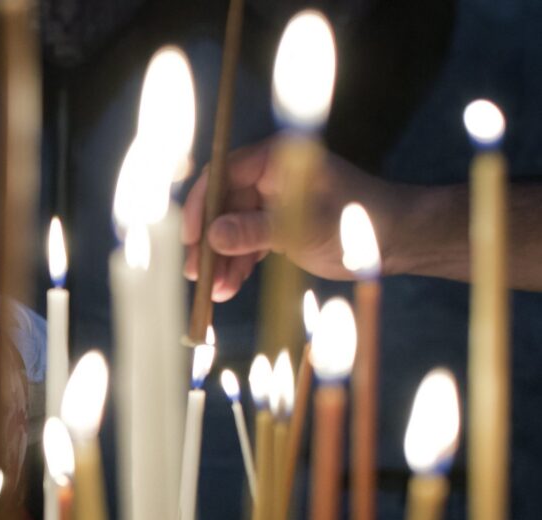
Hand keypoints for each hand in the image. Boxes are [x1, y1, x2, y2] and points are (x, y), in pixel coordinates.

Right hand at [182, 138, 402, 299]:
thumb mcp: (301, 228)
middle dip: (209, 242)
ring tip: (215, 292)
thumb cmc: (356, 221)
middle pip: (222, 206)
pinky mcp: (277, 226)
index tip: (190, 238)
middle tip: (197, 273)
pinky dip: (238, 265)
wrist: (396, 240)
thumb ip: (254, 231)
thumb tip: (212, 237)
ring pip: (231, 229)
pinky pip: (247, 244)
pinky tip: (229, 288)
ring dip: (222, 260)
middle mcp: (269, 176)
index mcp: (276, 159)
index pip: (222, 175)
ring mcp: (272, 202)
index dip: (201, 206)